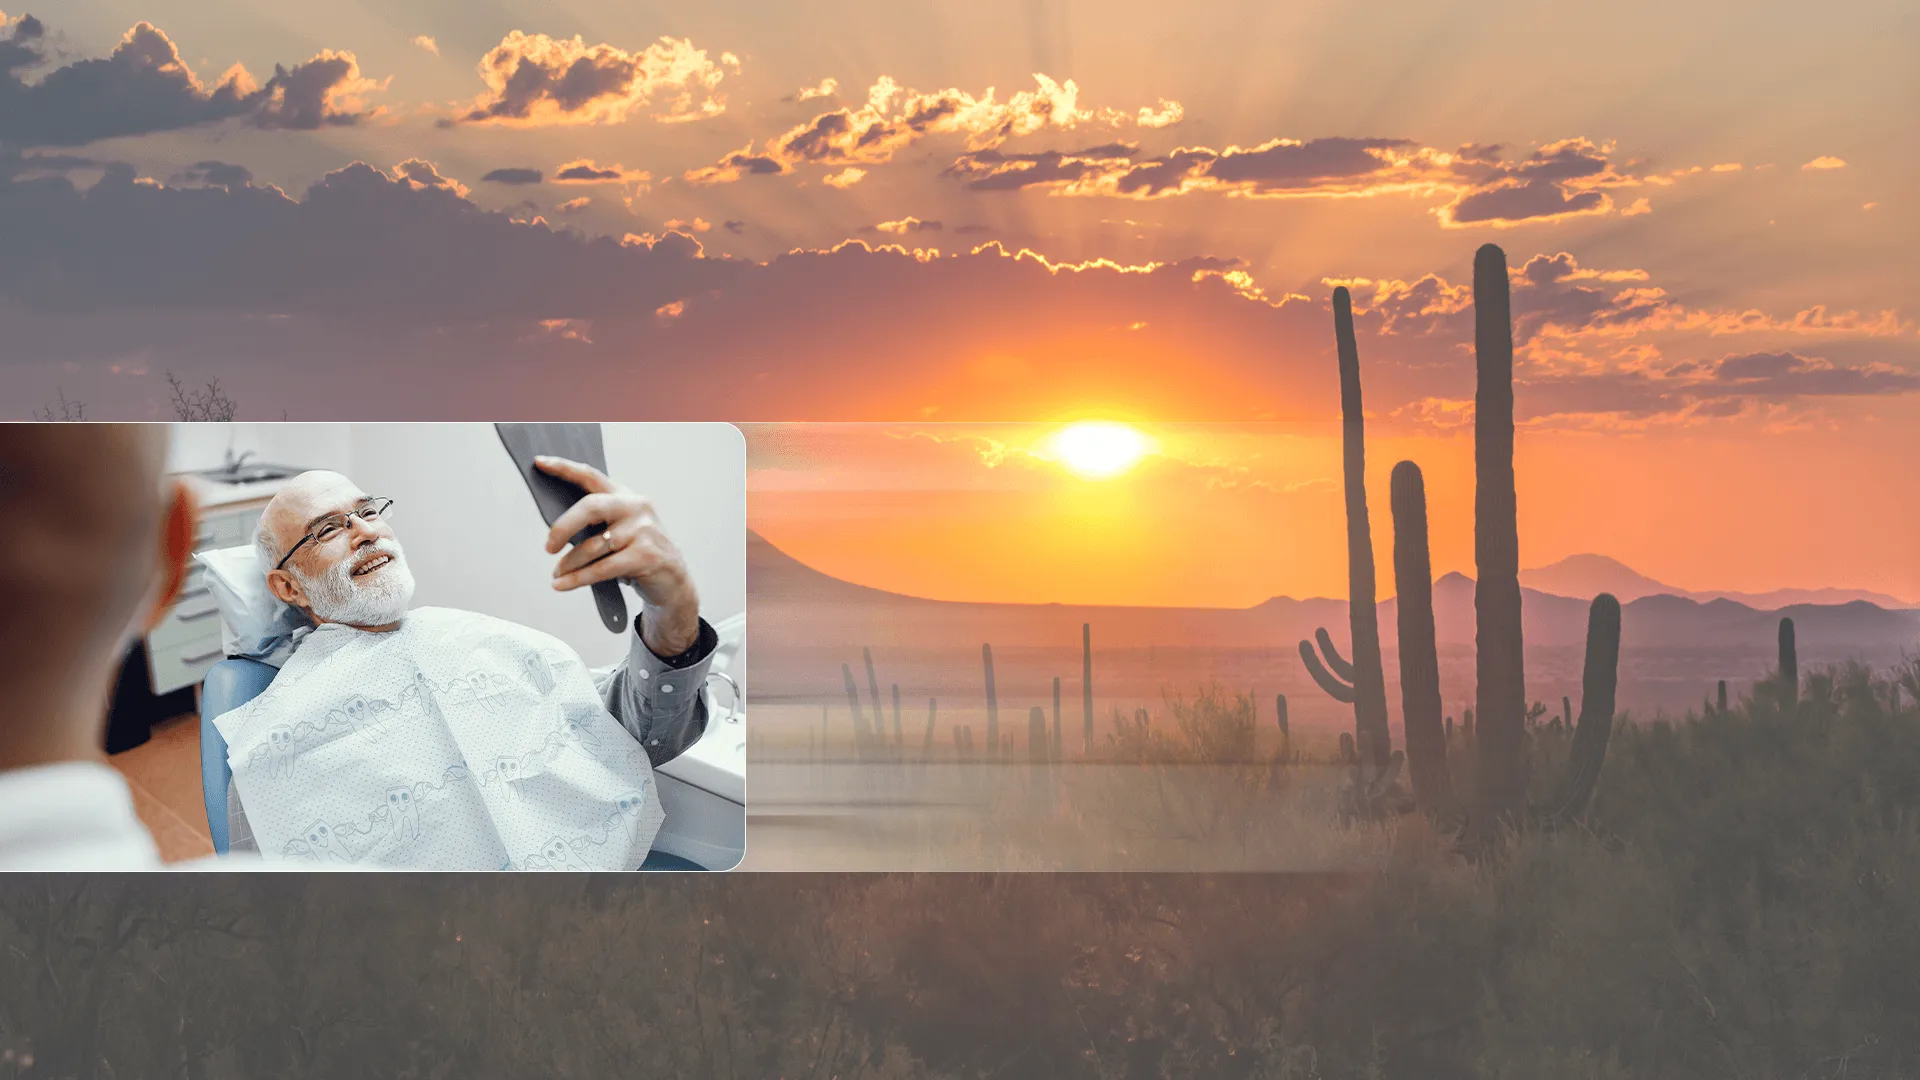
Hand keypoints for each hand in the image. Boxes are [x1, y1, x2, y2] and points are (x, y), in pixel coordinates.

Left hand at [535, 455, 700, 656]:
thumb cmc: (639, 555)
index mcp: (626, 496)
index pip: (591, 476)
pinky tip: (562, 585)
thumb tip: (556, 530)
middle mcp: (636, 507)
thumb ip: (598, 523)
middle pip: (590, 507)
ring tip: (557, 574)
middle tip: (548, 546)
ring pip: (593, 546)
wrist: (674, 582)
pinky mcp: (646, 556)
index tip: (540, 462)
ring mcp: (643, 531)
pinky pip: (602, 568)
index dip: (564, 468)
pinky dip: (577, 579)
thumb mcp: (621, 531)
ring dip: (569, 563)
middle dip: (563, 526)